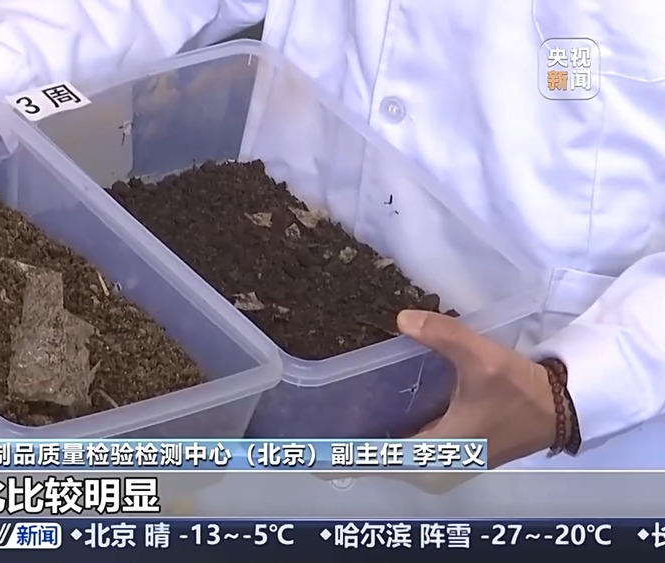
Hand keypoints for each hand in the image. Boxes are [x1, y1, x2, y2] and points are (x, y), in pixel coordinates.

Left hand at [314, 309, 557, 493]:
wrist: (558, 408)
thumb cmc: (519, 390)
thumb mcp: (481, 359)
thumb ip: (443, 336)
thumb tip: (403, 317)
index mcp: (434, 454)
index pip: (376, 463)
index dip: (341, 457)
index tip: (305, 450)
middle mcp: (433, 467)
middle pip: (377, 460)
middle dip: (345, 444)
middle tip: (306, 423)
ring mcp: (441, 462)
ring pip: (391, 455)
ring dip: (364, 439)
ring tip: (325, 418)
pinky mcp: (448, 450)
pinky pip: (405, 447)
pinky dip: (385, 434)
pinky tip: (365, 413)